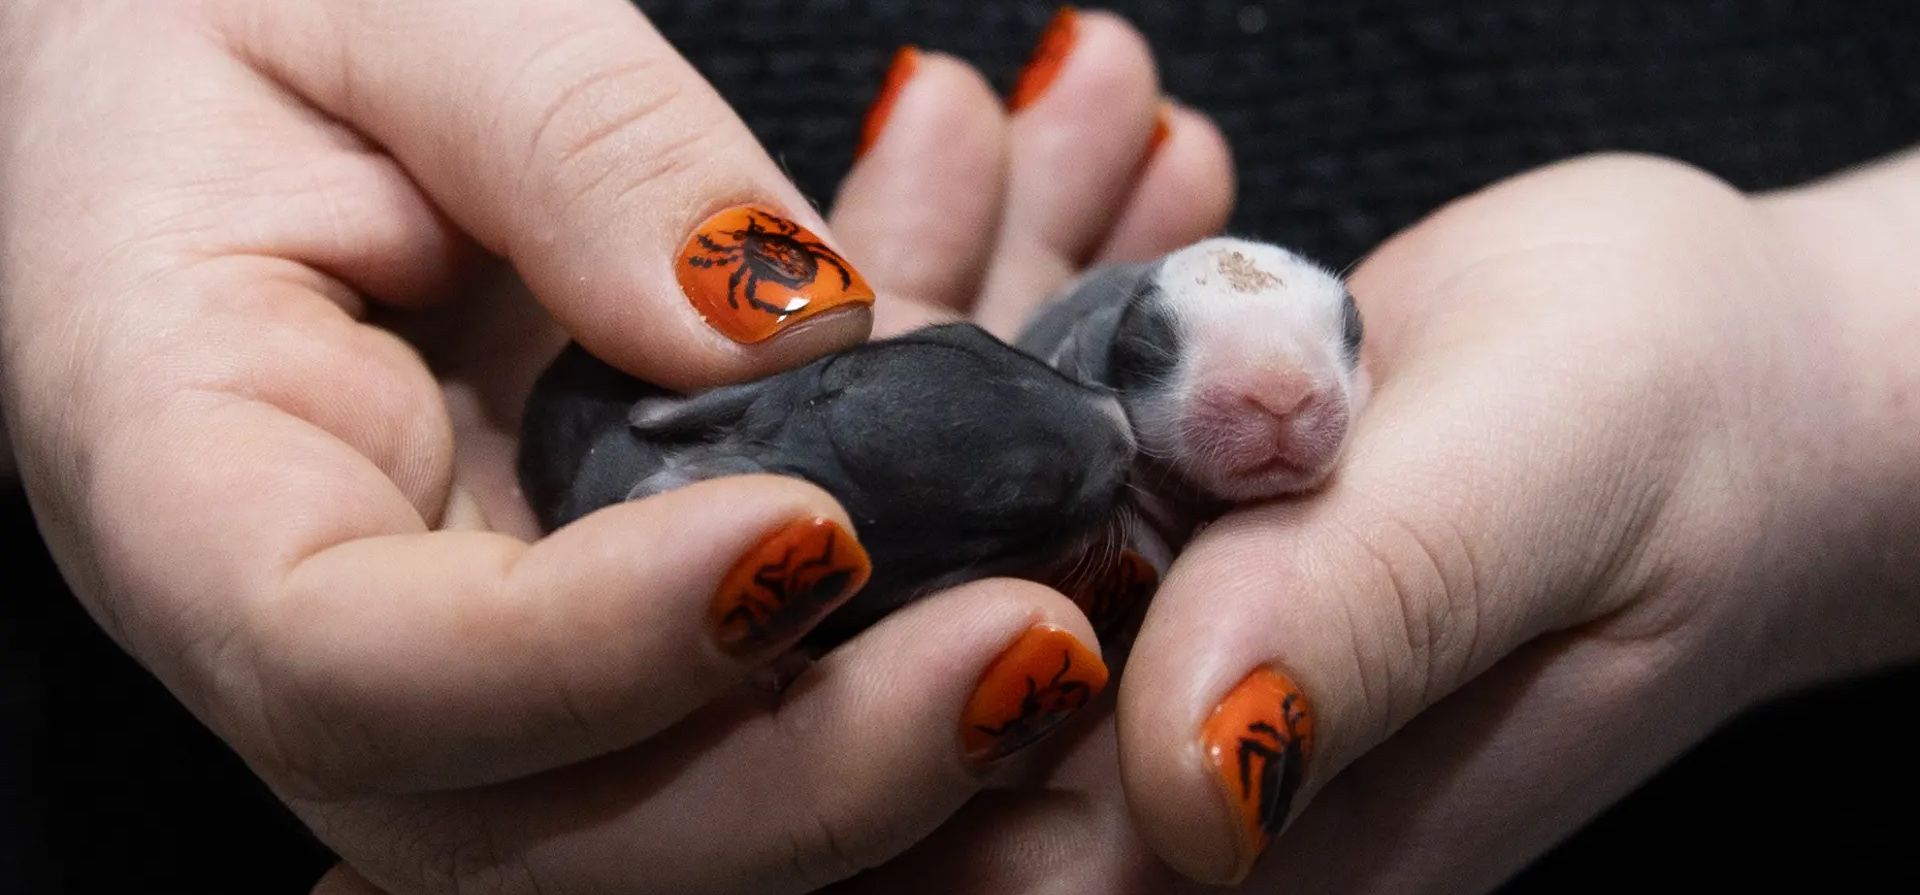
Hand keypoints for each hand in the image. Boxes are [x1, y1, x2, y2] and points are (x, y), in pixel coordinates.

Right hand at [0, 2, 1110, 891]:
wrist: (220, 65)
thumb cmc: (235, 18)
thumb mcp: (379, 7)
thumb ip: (564, 142)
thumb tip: (780, 321)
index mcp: (194, 484)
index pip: (350, 670)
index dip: (585, 654)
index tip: (809, 537)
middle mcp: (332, 635)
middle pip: (547, 827)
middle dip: (811, 774)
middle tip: (1042, 639)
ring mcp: (481, 661)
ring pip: (696, 795)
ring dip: (921, 715)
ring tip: (1104, 573)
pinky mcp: (606, 628)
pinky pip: (776, 681)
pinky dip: (945, 599)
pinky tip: (1074, 447)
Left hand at [811, 16, 1919, 887]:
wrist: (1729, 382)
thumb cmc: (1693, 440)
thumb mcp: (1543, 499)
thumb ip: (1369, 627)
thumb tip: (1190, 783)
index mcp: (1254, 847)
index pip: (961, 811)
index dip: (865, 624)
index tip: (859, 384)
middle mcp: (1157, 780)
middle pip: (908, 622)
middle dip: (906, 381)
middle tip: (942, 149)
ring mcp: (1127, 655)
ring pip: (941, 494)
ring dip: (951, 280)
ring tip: (983, 109)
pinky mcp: (1123, 542)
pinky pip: (1011, 422)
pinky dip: (1019, 265)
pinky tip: (1053, 137)